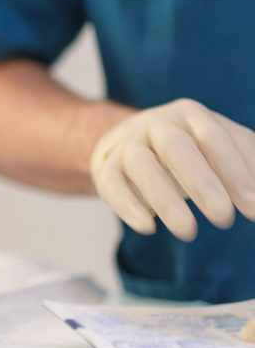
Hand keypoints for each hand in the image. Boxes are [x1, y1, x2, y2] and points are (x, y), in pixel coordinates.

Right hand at [90, 99, 254, 240]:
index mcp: (192, 116)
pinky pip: (112, 185)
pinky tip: (148, 228)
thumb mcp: (226, 148)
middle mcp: (157, 125)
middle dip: (201, 183)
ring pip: (141, 166)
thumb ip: (250, 164)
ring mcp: (128, 145)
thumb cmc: (196, 150)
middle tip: (224, 218)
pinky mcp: (108, 169)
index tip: (254, 208)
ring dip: (164, 200)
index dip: (235, 172)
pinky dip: (127, 206)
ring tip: (189, 232)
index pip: (214, 139)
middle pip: (175, 147)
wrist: (140, 141)